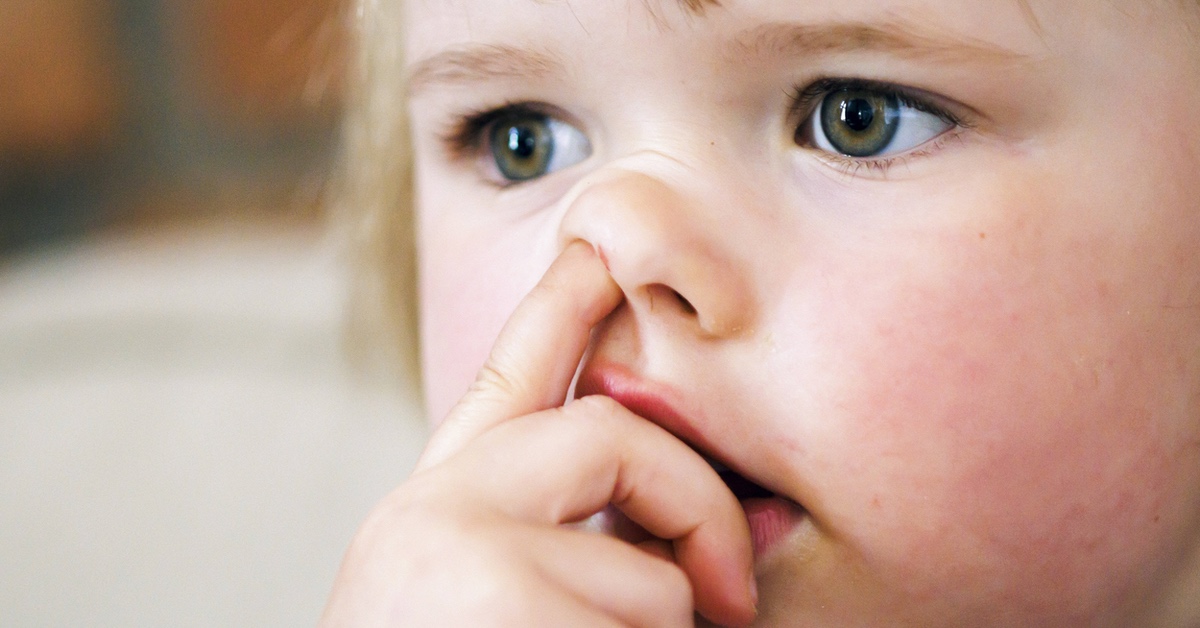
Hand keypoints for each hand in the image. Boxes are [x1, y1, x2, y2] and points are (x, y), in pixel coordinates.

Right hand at [320, 242, 756, 626]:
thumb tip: (719, 544)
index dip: (557, 306)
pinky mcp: (504, 609)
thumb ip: (569, 550)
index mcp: (427, 519)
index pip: (502, 379)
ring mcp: (462, 562)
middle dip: (690, 509)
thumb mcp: (484, 603)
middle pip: (610, 435)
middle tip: (730, 598)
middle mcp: (431, 517)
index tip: (598, 240)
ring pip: (650, 579)